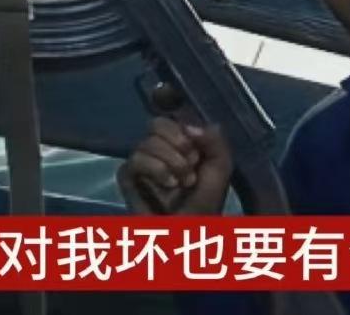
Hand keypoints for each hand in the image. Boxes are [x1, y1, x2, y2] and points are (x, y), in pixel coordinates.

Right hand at [118, 117, 232, 214]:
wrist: (191, 232)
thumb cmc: (206, 201)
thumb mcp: (220, 166)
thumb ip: (213, 140)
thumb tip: (189, 126)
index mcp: (178, 140)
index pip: (172, 116)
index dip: (183, 128)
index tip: (196, 150)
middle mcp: (158, 147)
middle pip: (156, 123)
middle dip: (176, 142)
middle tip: (190, 164)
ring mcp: (142, 161)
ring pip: (145, 143)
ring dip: (169, 162)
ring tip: (181, 182)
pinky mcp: (128, 178)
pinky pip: (133, 161)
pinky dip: (154, 170)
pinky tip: (168, 185)